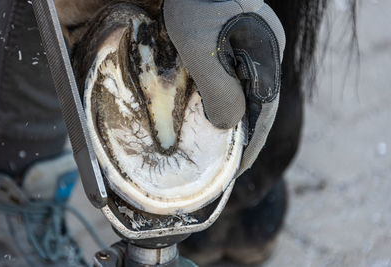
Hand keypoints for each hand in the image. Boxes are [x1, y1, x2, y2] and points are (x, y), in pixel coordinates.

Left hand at [164, 0, 284, 175]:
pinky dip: (229, 98)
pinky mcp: (241, 40)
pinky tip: (216, 107)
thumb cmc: (197, 5)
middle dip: (244, 134)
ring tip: (221, 142)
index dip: (252, 144)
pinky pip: (239, 78)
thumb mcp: (203, 51)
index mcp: (265, 60)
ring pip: (249, 92)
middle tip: (228, 161)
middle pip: (259, 105)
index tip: (239, 169)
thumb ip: (221, 91)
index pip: (264, 113)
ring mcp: (255, 46)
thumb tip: (229, 127)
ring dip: (237, 117)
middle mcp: (265, 55)